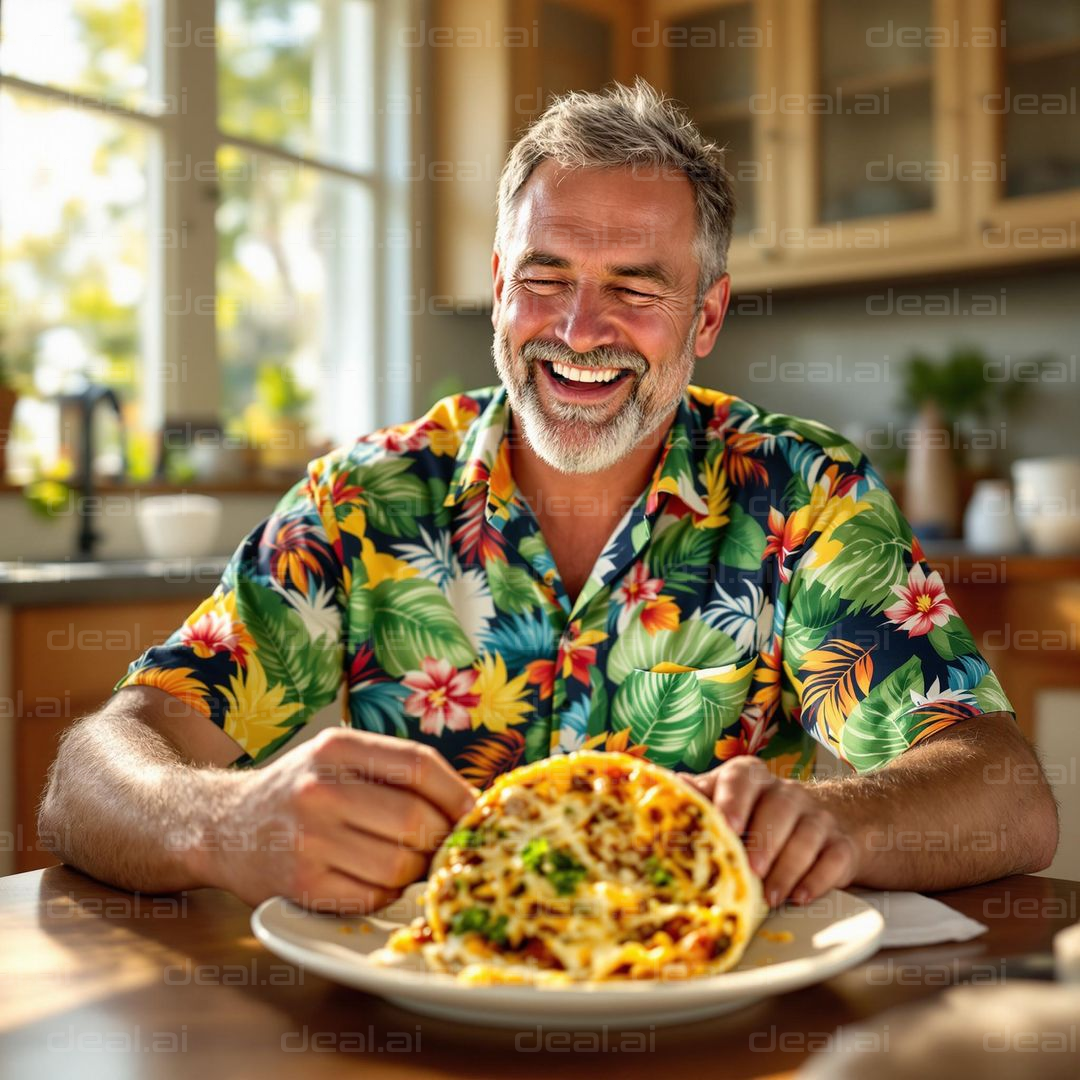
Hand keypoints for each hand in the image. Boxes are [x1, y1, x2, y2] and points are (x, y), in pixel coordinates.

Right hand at [192, 729, 475, 914]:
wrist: (222, 826)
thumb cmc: (299, 791)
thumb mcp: (340, 757)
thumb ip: (397, 771)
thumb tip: (471, 803)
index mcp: (337, 747)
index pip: (419, 766)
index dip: (458, 793)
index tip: (476, 813)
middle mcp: (320, 788)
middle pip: (416, 820)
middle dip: (440, 840)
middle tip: (442, 848)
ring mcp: (308, 839)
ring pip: (399, 865)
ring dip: (413, 871)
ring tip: (402, 863)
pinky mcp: (301, 884)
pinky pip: (372, 898)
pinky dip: (385, 894)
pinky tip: (372, 879)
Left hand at [684, 757, 858, 907]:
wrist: (817, 823)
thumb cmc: (753, 816)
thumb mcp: (723, 802)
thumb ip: (697, 800)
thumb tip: (661, 792)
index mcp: (750, 778)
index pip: (742, 777)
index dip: (734, 799)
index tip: (728, 825)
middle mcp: (786, 792)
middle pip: (779, 807)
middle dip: (764, 841)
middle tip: (751, 871)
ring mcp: (817, 817)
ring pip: (807, 835)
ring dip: (788, 868)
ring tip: (770, 898)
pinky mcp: (840, 845)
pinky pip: (834, 858)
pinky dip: (818, 880)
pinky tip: (800, 898)